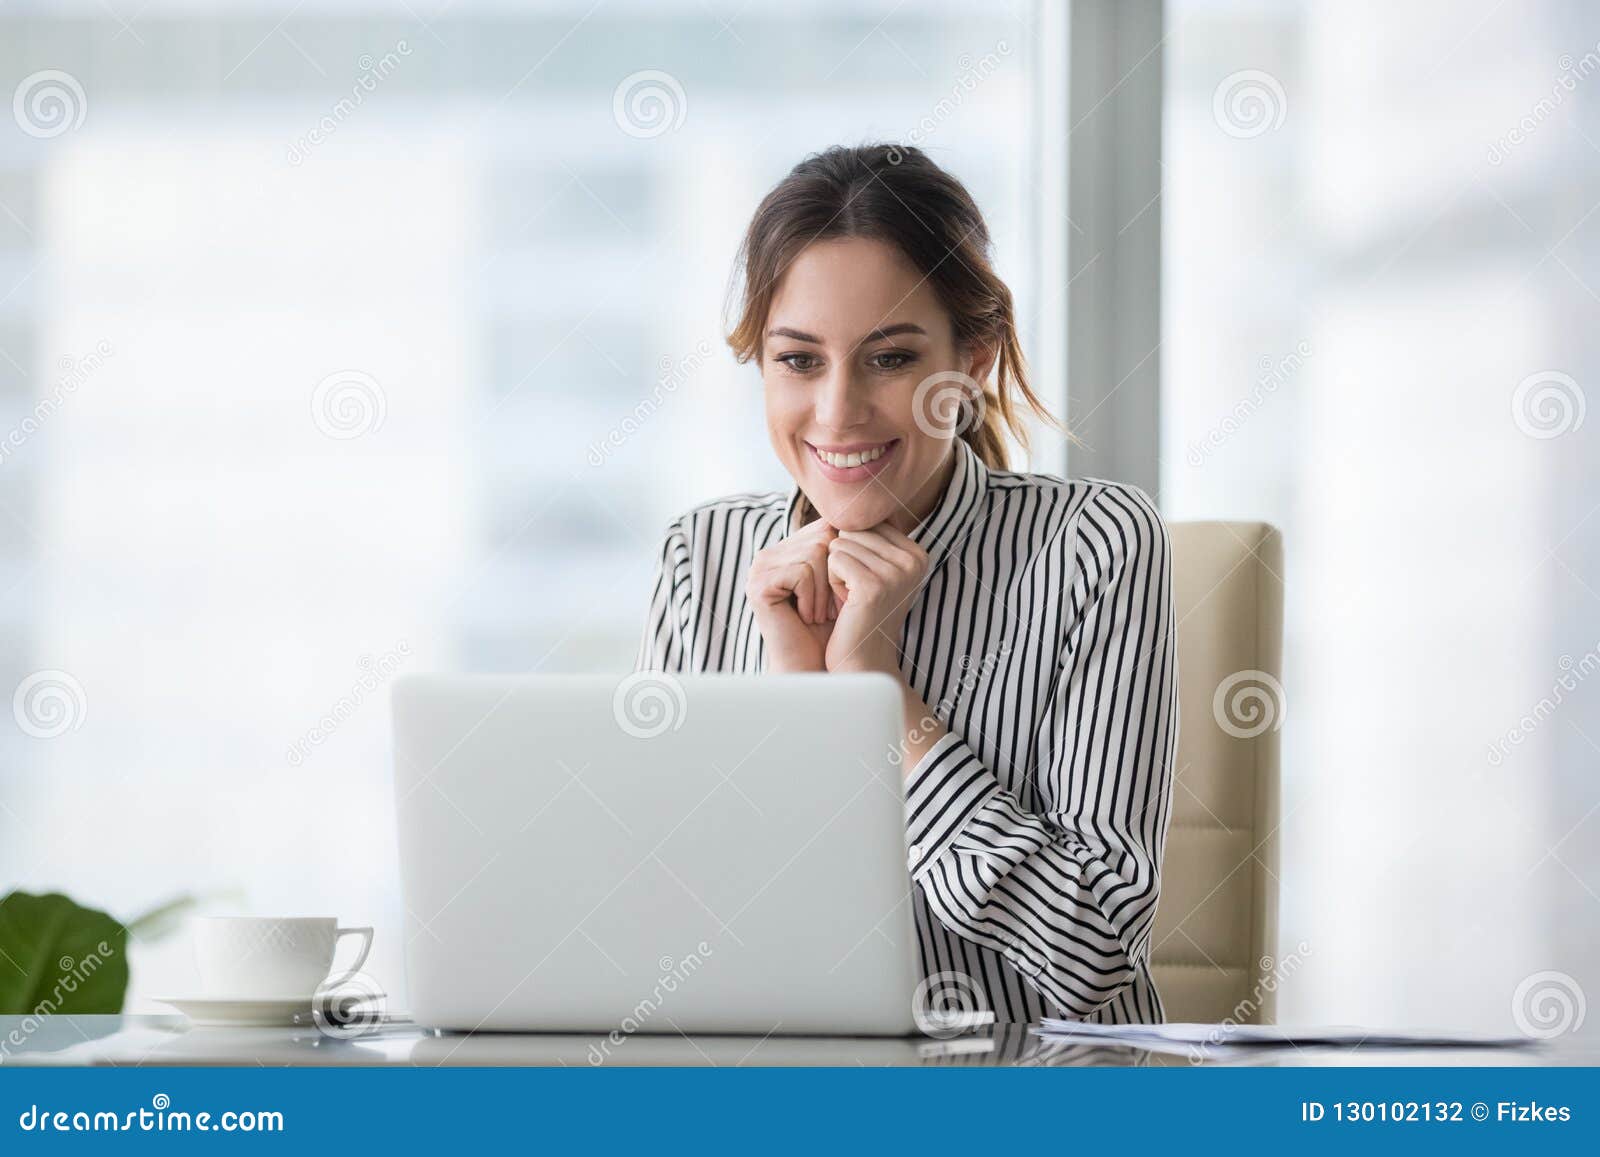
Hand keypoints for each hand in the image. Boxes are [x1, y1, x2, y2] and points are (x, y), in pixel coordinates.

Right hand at [746, 518, 839, 671]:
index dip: (843, 560)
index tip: (842, 593)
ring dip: (826, 591)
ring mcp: (760, 568)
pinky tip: (805, 617)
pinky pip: (801, 571)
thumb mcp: (843, 581)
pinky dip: (813, 598)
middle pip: (823, 536)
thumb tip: (870, 511)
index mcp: (788, 549)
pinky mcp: (758, 585)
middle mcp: (771, 554)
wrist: (815, 667)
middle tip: (828, 607)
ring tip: (817, 614)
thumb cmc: (833, 628)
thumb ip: (844, 547)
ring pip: (815, 553)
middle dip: (835, 576)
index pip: (827, 526)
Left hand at [824, 524, 929, 675]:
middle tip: (855, 593)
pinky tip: (845, 604)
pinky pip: (833, 559)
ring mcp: (896, 573)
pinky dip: (831, 582)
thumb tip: (853, 500)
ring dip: (835, 572)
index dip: (854, 550)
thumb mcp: (874, 570)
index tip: (864, 582)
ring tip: (851, 599)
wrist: (862, 660)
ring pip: (840, 543)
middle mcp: (914, 559)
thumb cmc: (860, 614)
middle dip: (843, 559)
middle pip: (853, 530)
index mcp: (918, 552)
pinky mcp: (873, 586)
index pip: (867, 522)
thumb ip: (870, 537)